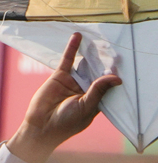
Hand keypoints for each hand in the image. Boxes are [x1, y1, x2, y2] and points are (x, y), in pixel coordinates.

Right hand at [6, 33, 120, 162]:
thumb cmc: (67, 122)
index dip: (112, 75)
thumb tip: (116, 78)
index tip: (119, 63)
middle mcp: (85, 89)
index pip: (107, 85)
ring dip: (90, 53)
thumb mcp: (86, 107)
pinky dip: (73, 48)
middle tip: (111, 49)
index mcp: (95, 100)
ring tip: (98, 41)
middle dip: (104, 62)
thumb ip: (98, 90)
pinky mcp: (60, 75)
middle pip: (97, 72)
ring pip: (84, 64)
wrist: (43, 125)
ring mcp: (73, 81)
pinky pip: (68, 60)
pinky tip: (78, 37)